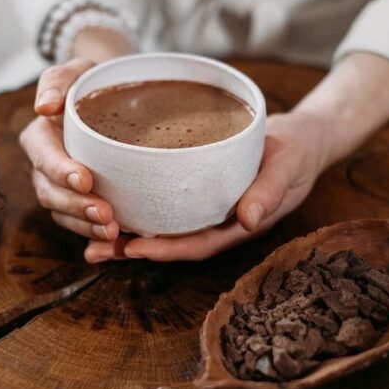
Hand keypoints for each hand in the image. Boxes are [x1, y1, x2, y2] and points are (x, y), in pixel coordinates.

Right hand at [19, 58, 120, 242]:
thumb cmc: (93, 82)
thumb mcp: (76, 71)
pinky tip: (117, 244)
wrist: (112, 98)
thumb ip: (58, 82)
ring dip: (86, 227)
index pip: (44, 157)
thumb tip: (43, 107)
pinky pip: (82, 226)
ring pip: (64, 215)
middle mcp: (45, 168)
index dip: (61, 171)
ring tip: (113, 232)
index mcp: (40, 138)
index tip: (85, 179)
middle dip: (76, 207)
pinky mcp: (80, 203)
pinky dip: (96, 239)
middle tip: (105, 215)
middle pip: (51, 194)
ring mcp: (61, 189)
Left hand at [85, 112, 331, 261]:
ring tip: (87, 235)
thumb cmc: (297, 153)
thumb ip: (270, 192)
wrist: (301, 139)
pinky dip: (139, 207)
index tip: (133, 248)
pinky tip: (110, 201)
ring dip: (126, 233)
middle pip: (170, 242)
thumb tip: (249, 220)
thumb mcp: (288, 167)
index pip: (197, 245)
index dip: (165, 250)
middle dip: (131, 249)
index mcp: (237, 225)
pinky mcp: (197, 190)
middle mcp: (216, 222)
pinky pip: (165, 204)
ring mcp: (206, 209)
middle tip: (92, 249)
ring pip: (162, 227)